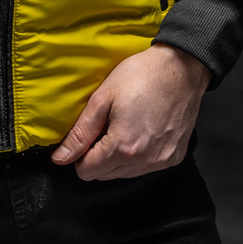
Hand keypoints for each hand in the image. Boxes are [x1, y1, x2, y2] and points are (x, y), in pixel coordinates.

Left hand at [50, 44, 210, 179]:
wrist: (181, 67)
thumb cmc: (142, 75)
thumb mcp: (103, 97)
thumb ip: (81, 132)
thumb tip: (61, 157)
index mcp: (122, 147)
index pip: (87, 172)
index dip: (81, 154)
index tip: (88, 134)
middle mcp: (144, 161)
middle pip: (105, 175)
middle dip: (98, 155)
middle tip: (106, 125)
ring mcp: (161, 161)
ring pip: (125, 174)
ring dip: (118, 156)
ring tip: (125, 124)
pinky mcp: (174, 157)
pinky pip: (146, 167)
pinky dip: (139, 155)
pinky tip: (142, 129)